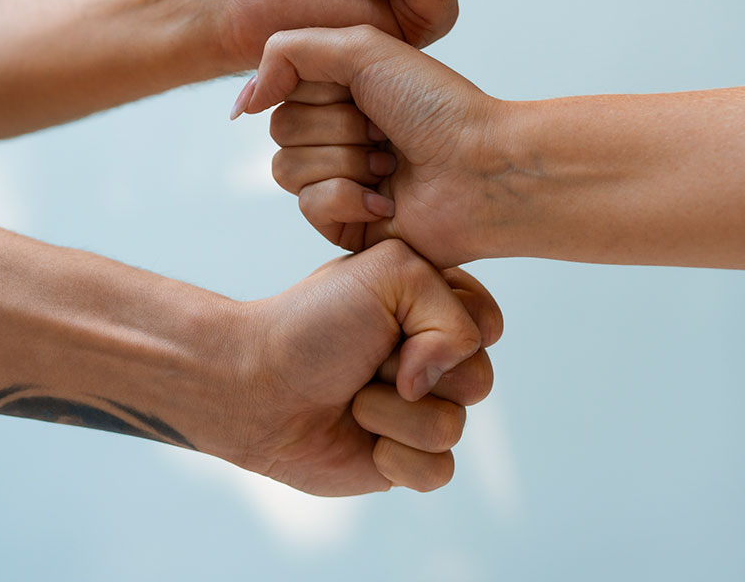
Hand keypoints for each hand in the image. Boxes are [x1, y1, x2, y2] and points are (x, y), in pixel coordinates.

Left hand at [228, 241, 501, 494]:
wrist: (257, 384)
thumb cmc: (315, 321)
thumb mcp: (392, 274)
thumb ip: (452, 313)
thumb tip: (438, 385)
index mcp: (433, 306)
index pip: (487, 323)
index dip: (451, 326)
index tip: (398, 314)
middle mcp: (433, 359)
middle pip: (479, 378)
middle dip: (416, 370)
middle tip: (368, 357)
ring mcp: (421, 410)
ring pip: (455, 426)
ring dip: (393, 413)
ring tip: (353, 398)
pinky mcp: (406, 460)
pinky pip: (439, 470)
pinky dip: (394, 455)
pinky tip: (360, 438)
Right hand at [235, 25, 506, 267]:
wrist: (483, 168)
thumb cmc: (436, 104)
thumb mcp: (362, 48)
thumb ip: (288, 52)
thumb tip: (242, 101)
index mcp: (339, 90)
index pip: (282, 88)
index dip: (321, 89)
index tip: (367, 91)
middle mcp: (335, 133)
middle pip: (279, 129)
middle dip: (336, 128)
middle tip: (384, 132)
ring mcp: (337, 179)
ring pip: (286, 169)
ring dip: (344, 161)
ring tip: (390, 164)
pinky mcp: (344, 222)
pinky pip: (308, 206)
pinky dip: (349, 196)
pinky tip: (387, 197)